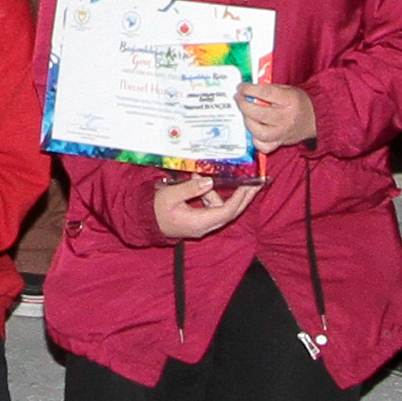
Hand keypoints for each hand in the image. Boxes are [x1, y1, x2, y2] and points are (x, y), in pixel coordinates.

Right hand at [148, 170, 265, 242]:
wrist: (144, 223)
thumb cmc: (155, 210)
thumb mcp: (170, 195)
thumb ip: (190, 188)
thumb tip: (209, 181)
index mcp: (199, 222)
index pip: (227, 212)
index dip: (240, 198)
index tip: (248, 184)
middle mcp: (205, 226)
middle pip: (231, 212)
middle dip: (245, 197)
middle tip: (257, 182)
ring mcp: (203, 224)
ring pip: (220, 207)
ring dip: (216, 191)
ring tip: (200, 175)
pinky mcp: (199, 220)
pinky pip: (211, 206)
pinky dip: (209, 194)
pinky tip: (198, 181)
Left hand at [236, 76, 316, 149]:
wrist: (316, 119)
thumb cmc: (300, 102)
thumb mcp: (288, 89)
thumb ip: (269, 89)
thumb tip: (249, 89)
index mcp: (289, 100)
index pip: (265, 93)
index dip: (249, 89)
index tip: (241, 87)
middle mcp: (286, 118)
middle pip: (258, 113)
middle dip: (243, 104)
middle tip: (238, 98)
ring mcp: (282, 133)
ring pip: (258, 132)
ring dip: (247, 121)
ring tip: (244, 113)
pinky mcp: (280, 143)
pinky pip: (263, 146)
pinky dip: (255, 139)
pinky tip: (253, 130)